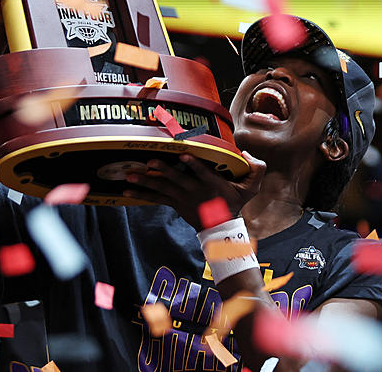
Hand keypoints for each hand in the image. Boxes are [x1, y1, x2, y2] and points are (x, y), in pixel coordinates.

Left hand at [122, 151, 265, 230]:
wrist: (220, 227)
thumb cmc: (233, 202)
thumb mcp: (251, 188)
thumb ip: (255, 168)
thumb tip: (247, 153)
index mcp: (213, 185)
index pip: (203, 173)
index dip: (194, 164)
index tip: (183, 153)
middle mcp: (195, 191)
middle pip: (177, 180)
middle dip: (163, 170)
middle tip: (149, 161)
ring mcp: (182, 198)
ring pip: (162, 188)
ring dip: (145, 181)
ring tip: (130, 174)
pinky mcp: (173, 202)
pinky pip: (155, 197)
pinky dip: (141, 193)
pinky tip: (126, 189)